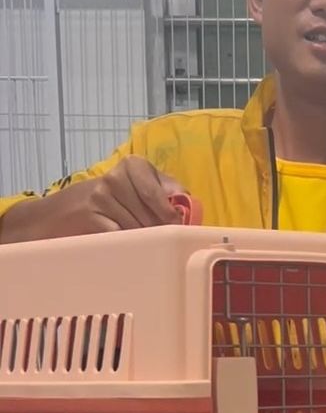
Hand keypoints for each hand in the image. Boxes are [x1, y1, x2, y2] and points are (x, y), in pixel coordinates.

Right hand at [0, 156, 186, 242]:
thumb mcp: (132, 187)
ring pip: (140, 228)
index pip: (164, 194)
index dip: (172, 215)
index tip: (175, 227)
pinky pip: (121, 236)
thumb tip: (187, 205)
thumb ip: (162, 190)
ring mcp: (102, 196)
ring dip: (143, 241)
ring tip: (137, 243)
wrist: (51, 215)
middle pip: (154, 215)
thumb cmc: (101, 202)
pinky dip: (127, 245)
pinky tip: (124, 247)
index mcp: (134, 166)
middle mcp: (117, 177)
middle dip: (159, 231)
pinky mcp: (90, 216)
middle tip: (158, 242)